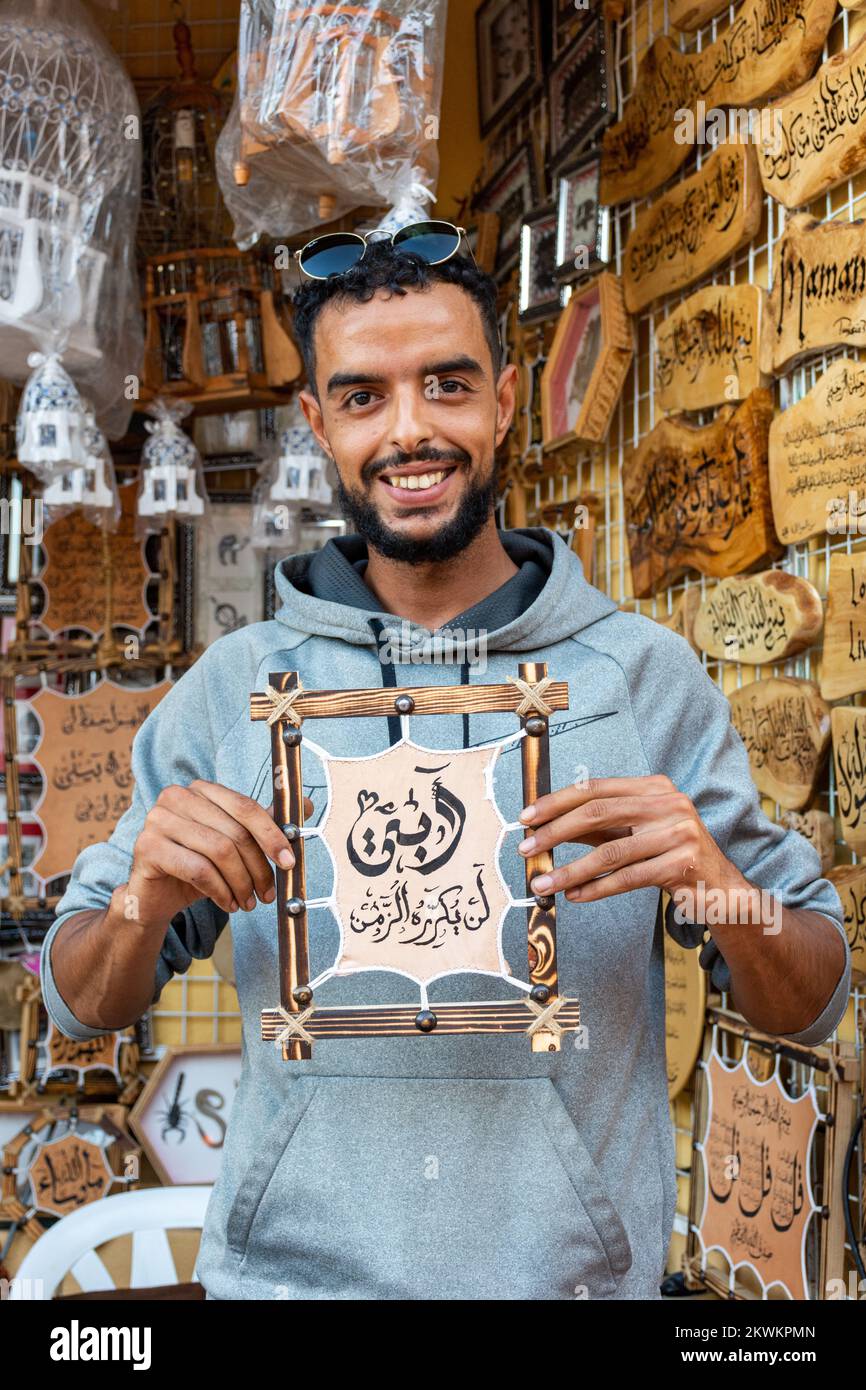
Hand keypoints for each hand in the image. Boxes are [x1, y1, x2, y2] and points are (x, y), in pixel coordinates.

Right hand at [126, 780, 313, 925]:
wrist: (155, 896)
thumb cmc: (197, 866)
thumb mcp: (233, 845)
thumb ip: (263, 824)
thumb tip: (306, 804)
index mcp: (201, 789)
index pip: (245, 806)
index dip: (271, 834)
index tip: (289, 862)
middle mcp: (176, 797)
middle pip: (233, 831)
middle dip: (258, 867)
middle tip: (268, 893)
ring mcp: (158, 820)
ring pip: (218, 851)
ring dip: (240, 883)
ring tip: (248, 902)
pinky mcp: (148, 847)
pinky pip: (197, 870)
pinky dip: (220, 891)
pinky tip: (228, 904)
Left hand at [516, 775, 742, 906]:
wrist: (719, 887)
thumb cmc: (669, 856)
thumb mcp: (634, 832)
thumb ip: (598, 826)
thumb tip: (547, 827)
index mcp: (654, 787)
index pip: (596, 788)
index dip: (557, 802)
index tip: (527, 817)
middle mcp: (668, 803)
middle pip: (598, 813)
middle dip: (555, 832)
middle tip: (526, 848)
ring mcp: (678, 832)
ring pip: (610, 852)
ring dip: (570, 870)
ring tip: (543, 883)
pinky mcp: (681, 864)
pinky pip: (628, 877)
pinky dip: (596, 888)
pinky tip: (574, 895)